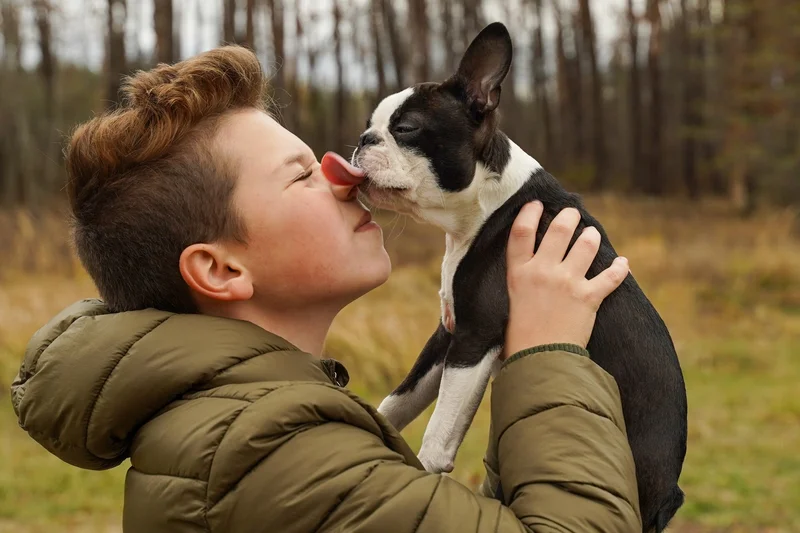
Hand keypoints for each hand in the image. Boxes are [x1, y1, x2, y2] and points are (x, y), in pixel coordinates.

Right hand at [503, 201, 629, 358]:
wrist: (538, 361)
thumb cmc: (517, 338)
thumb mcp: (506, 303)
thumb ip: (515, 283)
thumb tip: (507, 282)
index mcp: (518, 272)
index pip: (522, 231)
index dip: (530, 213)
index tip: (537, 204)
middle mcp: (543, 271)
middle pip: (559, 230)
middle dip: (569, 216)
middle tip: (573, 214)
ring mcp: (567, 282)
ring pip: (586, 244)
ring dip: (592, 237)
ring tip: (592, 235)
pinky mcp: (588, 297)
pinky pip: (611, 276)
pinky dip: (620, 268)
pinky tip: (622, 264)